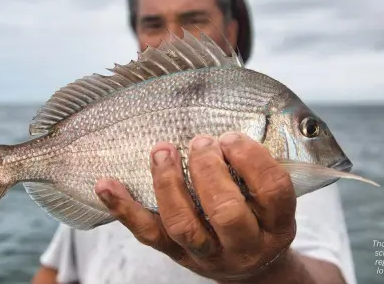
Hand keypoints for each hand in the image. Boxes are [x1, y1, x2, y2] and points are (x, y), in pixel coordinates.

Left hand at [95, 132, 296, 283]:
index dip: (251, 158)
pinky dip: (124, 208)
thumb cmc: (260, 220)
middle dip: (208, 170)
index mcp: (276, 226)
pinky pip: (148, 233)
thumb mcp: (274, 199)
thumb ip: (260, 167)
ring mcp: (206, 254)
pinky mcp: (176, 254)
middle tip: (200, 143)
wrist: (250, 270)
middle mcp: (244, 245)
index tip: (231, 137)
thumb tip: (237, 116)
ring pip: (183, 224)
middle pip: (225, 211)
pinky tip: (106, 184)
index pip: (272, 191)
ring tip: (162, 150)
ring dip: (168, 183)